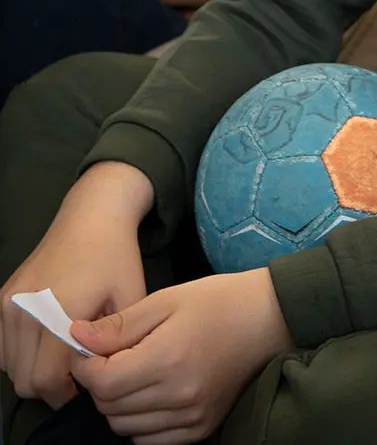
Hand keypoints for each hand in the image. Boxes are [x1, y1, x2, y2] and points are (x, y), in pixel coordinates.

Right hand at [0, 162, 152, 410]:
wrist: (92, 215)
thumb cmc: (117, 257)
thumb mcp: (130, 299)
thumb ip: (115, 344)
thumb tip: (102, 380)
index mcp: (60, 312)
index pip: (48, 381)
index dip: (69, 394)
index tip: (88, 384)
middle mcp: (27, 310)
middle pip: (25, 380)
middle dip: (52, 388)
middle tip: (77, 374)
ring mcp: (9, 304)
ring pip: (10, 367)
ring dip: (34, 372)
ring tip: (63, 357)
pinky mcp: (2, 298)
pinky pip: (1, 347)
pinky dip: (19, 356)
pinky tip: (45, 343)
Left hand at [71, 269, 291, 443]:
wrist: (269, 319)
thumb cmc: (217, 300)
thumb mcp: (166, 300)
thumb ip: (120, 325)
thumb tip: (76, 336)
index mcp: (168, 359)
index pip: (103, 383)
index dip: (85, 367)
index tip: (88, 347)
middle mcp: (178, 396)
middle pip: (110, 409)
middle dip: (100, 383)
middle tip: (111, 355)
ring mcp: (191, 418)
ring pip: (126, 428)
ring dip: (117, 403)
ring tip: (132, 371)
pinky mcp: (201, 429)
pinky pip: (150, 439)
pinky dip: (139, 420)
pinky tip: (151, 392)